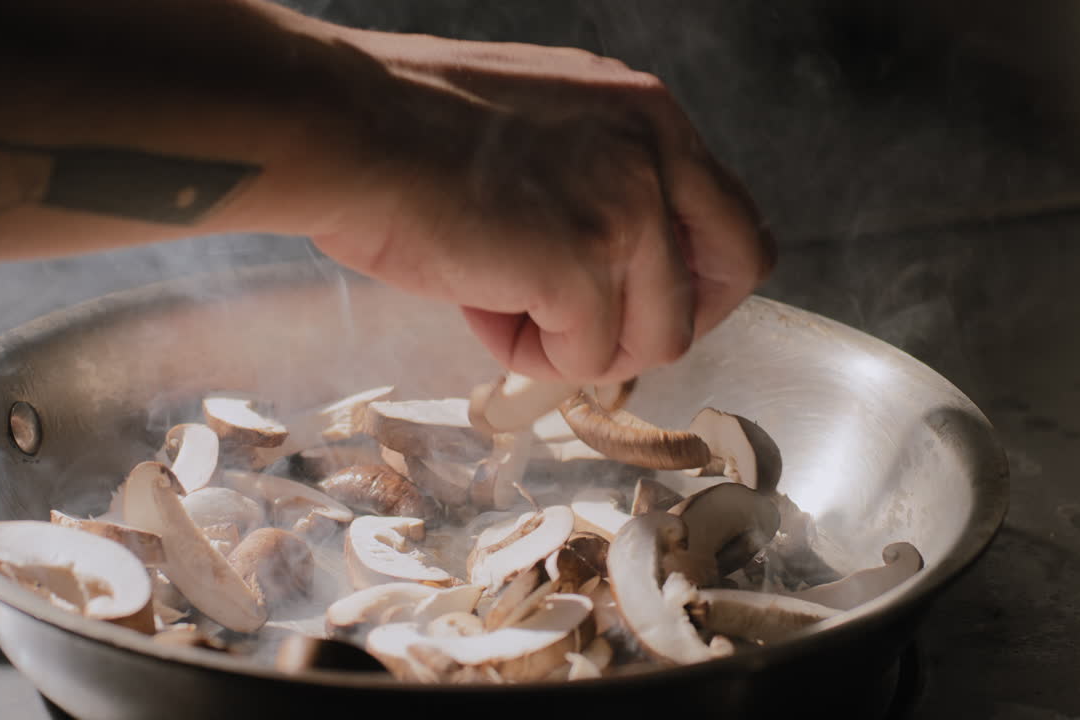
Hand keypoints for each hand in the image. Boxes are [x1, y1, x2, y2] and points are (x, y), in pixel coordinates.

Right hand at [315, 30, 774, 384]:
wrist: (343, 129)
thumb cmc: (411, 130)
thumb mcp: (549, 129)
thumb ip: (607, 177)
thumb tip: (626, 263)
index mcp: (651, 114)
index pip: (736, 225)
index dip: (693, 284)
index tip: (634, 304)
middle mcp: (657, 153)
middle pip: (727, 285)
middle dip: (658, 325)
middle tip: (583, 329)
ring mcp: (625, 209)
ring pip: (652, 339)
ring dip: (576, 342)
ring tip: (500, 301)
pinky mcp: (581, 267)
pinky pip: (585, 360)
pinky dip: (528, 355)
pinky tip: (476, 305)